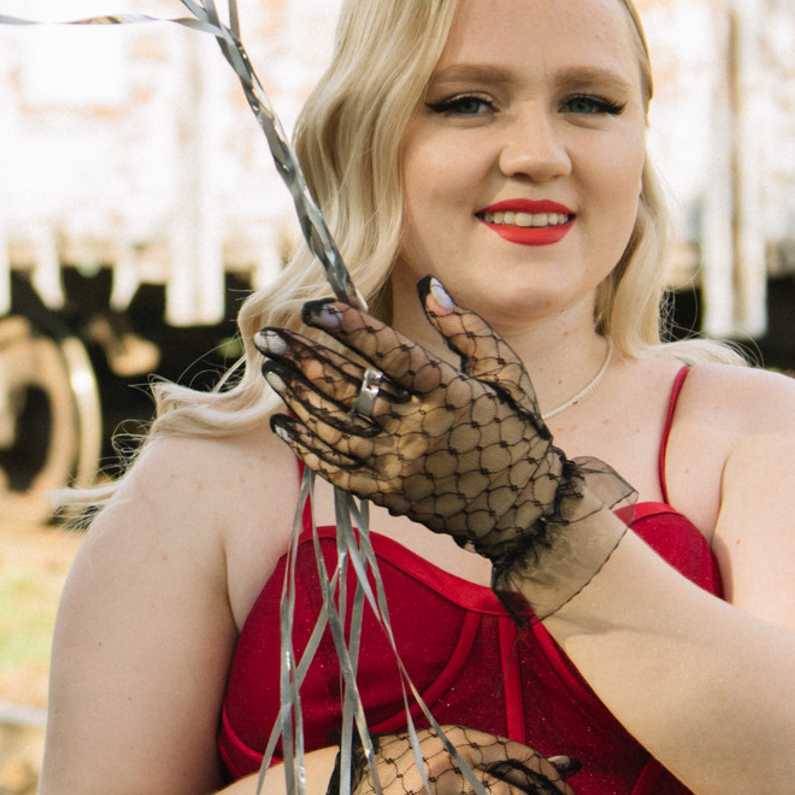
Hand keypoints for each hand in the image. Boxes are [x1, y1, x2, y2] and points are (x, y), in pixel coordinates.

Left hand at [256, 277, 568, 573]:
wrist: (526, 508)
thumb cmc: (516, 428)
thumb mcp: (505, 371)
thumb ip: (465, 327)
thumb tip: (426, 286)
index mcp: (451, 393)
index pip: (392, 353)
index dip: (352, 327)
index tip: (316, 307)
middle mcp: (422, 430)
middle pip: (351, 388)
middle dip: (304, 359)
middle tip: (268, 335)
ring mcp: (402, 466)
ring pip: (336, 427)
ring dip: (298, 397)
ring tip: (270, 370)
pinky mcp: (390, 495)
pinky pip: (339, 469)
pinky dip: (307, 447)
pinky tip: (283, 424)